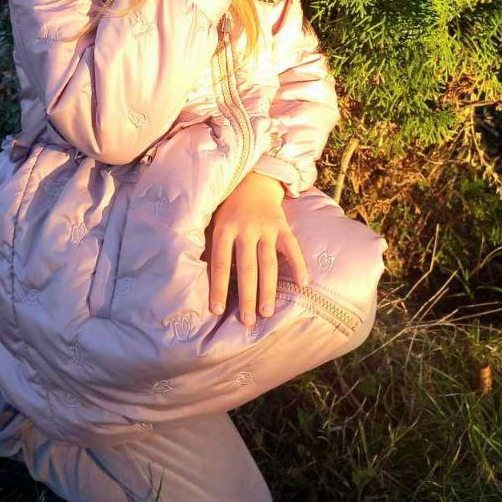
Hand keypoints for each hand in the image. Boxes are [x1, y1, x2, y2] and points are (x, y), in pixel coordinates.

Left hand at [201, 171, 308, 325]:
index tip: (216, 311)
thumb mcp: (214, 221)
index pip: (219, 263)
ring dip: (268, 289)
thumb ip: (211, 246)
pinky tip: (303, 284)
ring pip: (268, 263)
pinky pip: (292, 248)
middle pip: (246, 267)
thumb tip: (198, 279)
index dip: (218, 287)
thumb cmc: (229, 208)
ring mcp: (266, 227)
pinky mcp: (283, 225)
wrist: (254, 180)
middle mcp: (245, 229)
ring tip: (268, 312)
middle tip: (248, 321)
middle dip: (247, 296)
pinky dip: (299, 265)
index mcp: (224, 228)